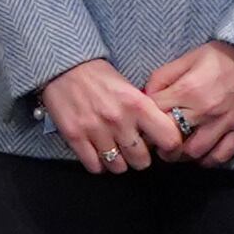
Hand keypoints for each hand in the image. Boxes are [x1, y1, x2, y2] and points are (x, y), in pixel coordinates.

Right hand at [40, 57, 165, 174]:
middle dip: (138, 157)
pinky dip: (97, 163)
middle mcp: (118, 119)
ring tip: (113, 149)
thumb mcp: (130, 89)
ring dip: (117, 162)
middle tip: (132, 148)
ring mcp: (95, 129)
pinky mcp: (74, 136)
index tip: (165, 151)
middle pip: (142, 161)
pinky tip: (97, 151)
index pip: (170, 140)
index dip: (171, 150)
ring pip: (118, 167)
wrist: (63, 66)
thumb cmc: (99, 78)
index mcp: (137, 104)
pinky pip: (94, 166)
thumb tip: (159, 139)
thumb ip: (146, 114)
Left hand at [139, 41, 233, 168]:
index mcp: (187, 90)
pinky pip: (222, 156)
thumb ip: (163, 77)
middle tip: (156, 142)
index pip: (156, 112)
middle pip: (173, 137)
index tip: (144, 122)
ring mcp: (224, 124)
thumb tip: (145, 94)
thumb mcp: (186, 59)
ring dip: (181, 156)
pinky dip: (208, 161)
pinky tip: (200, 156)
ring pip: (195, 152)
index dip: (146, 117)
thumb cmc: (220, 57)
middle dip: (159, 142)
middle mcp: (204, 111)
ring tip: (175, 152)